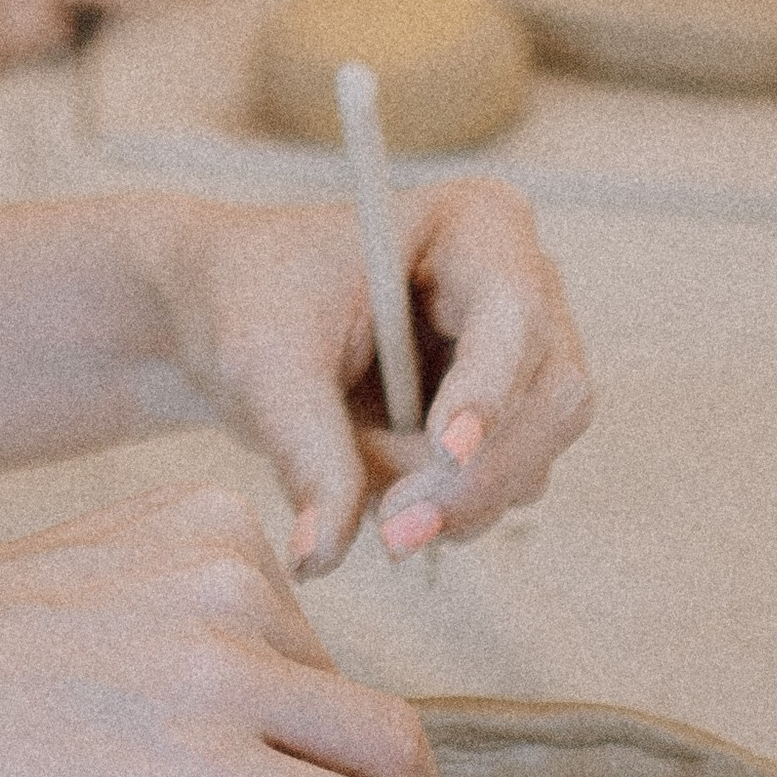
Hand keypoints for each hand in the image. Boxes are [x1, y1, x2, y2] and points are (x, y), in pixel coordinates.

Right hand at [0, 483, 566, 776]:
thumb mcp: (61, 586)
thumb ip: (156, 601)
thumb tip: (217, 670)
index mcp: (184, 516)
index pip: (293, 601)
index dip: (277, 682)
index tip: (254, 724)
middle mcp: (218, 576)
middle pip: (342, 683)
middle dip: (346, 754)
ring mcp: (219, 672)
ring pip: (378, 749)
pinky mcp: (210, 774)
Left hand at [147, 180, 592, 573]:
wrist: (228, 316)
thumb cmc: (248, 299)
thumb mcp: (264, 363)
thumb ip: (306, 452)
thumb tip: (322, 553)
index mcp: (476, 224)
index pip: (514, 311)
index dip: (489, 385)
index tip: (444, 450)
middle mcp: (521, 286)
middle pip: (549, 398)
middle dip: (470, 475)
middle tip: (392, 527)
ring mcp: (522, 359)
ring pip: (531, 459)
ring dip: (443, 496)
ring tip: (351, 473)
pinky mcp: (507, 422)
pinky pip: (503, 489)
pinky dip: (440, 505)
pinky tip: (374, 478)